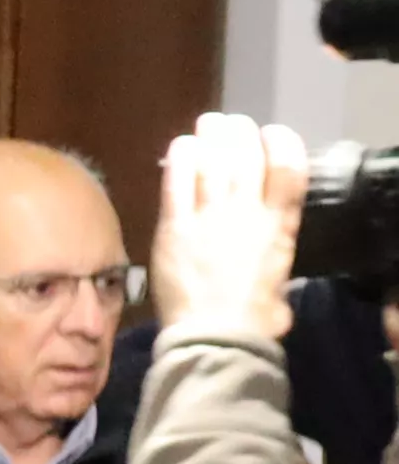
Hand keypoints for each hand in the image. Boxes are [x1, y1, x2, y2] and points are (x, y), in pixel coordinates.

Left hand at [155, 111, 307, 343]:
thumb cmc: (253, 322)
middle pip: (246, 156)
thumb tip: (270, 272)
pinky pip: (176, 182)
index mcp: (280, 227)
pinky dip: (179, 159)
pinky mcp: (174, 227)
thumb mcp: (280, 287)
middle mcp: (247, 214)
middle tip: (231, 125)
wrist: (215, 339)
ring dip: (211, 137)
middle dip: (240, 134)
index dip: (282, 144)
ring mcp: (209, 217)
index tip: (272, 136)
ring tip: (208, 126)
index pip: (288, 169)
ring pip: (212, 161)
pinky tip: (180, 147)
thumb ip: (274, 266)